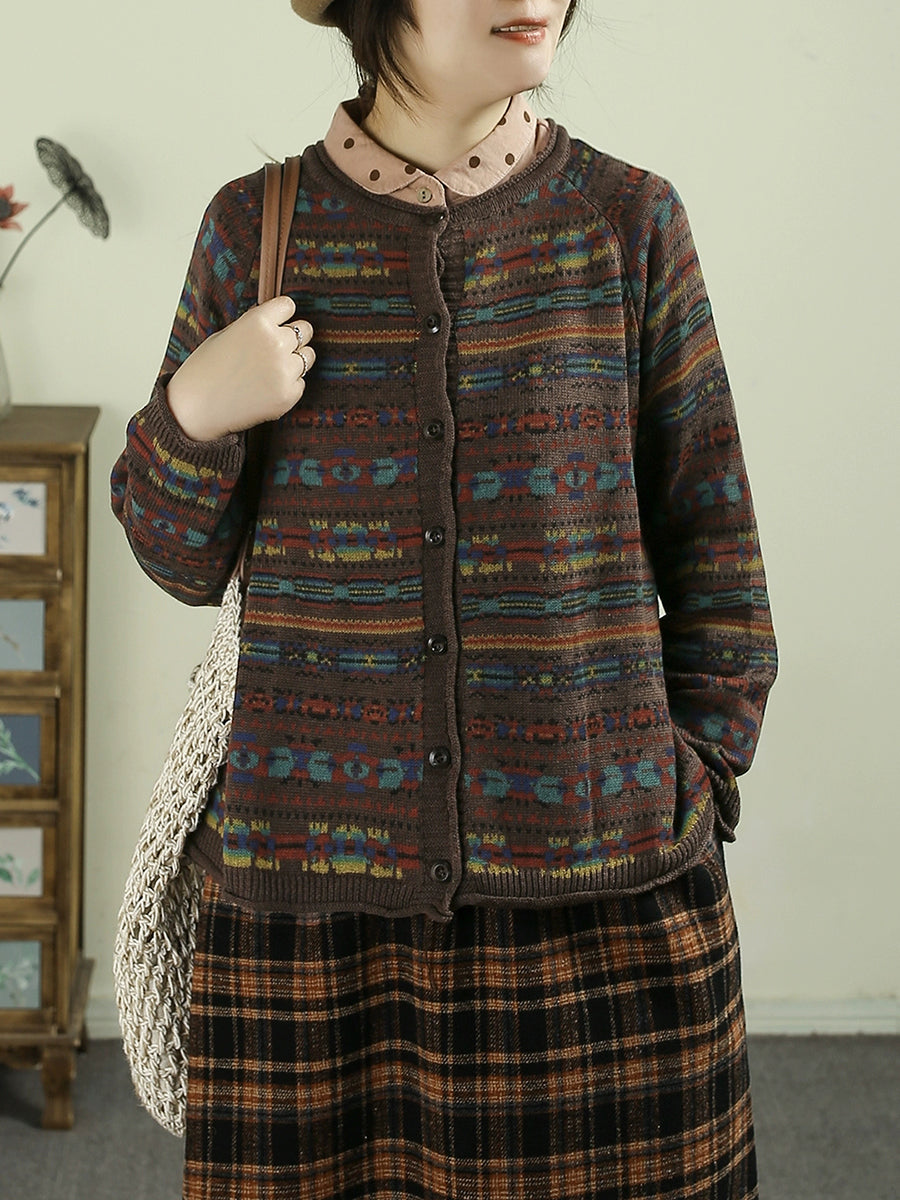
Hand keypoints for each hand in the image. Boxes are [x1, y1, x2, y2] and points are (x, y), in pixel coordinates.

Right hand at [166, 296, 315, 441]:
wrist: (196, 407)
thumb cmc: (206, 369)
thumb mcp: (226, 334)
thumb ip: (255, 326)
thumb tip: (276, 321)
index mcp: (258, 322)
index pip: (288, 306)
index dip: (282, 315)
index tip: (278, 322)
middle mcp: (276, 343)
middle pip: (304, 330)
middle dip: (293, 337)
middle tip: (275, 349)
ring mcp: (284, 371)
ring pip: (307, 357)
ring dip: (294, 360)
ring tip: (269, 370)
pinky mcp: (288, 395)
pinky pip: (300, 382)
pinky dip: (289, 385)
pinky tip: (266, 389)